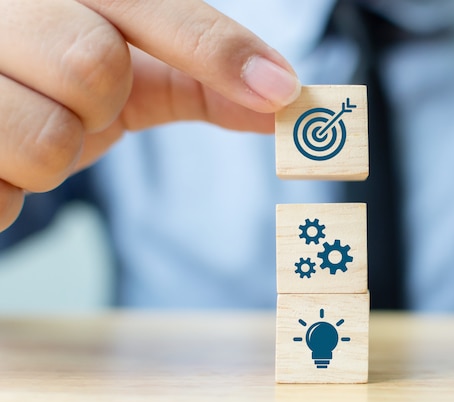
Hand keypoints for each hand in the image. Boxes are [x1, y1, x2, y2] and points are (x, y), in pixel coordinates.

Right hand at [0, 0, 300, 230]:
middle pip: (93, 66)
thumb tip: (283, 99)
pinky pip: (0, 189)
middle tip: (76, 105)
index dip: (216, 49)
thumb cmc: (58, 83)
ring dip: (53, 154)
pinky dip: (10, 188)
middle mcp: (8, 10)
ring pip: (49, 138)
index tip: (279, 90)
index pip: (151, 4)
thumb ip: (204, 77)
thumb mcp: (133, 70)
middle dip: (99, 106)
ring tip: (28, 129)